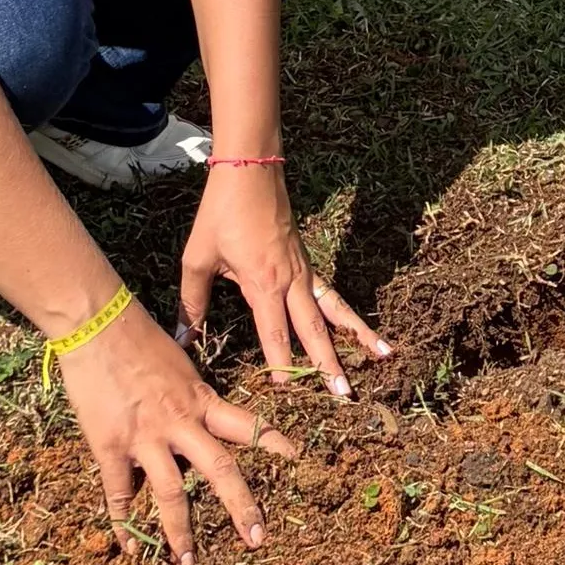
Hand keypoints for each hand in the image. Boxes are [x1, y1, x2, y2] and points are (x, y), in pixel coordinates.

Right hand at [58, 292, 295, 564]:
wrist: (98, 325)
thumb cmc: (139, 338)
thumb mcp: (179, 366)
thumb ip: (190, 397)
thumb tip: (197, 418)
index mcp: (202, 400)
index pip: (248, 424)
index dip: (274, 442)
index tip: (299, 459)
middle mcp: (182, 422)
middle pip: (221, 471)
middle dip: (242, 507)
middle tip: (259, 540)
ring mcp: (147, 437)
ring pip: (172, 494)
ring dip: (182, 533)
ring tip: (190, 564)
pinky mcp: (112, 446)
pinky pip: (120, 494)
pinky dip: (124, 523)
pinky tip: (131, 548)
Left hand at [179, 162, 389, 401]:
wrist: (250, 170)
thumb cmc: (221, 214)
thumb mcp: (198, 259)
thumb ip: (192, 303)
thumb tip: (182, 340)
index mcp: (263, 282)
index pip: (275, 332)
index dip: (281, 363)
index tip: (286, 390)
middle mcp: (291, 280)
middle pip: (314, 329)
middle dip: (330, 363)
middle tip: (345, 393)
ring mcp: (304, 270)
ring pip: (333, 310)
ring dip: (355, 336)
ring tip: (382, 356)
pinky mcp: (307, 262)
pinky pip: (331, 294)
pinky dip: (346, 313)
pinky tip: (358, 329)